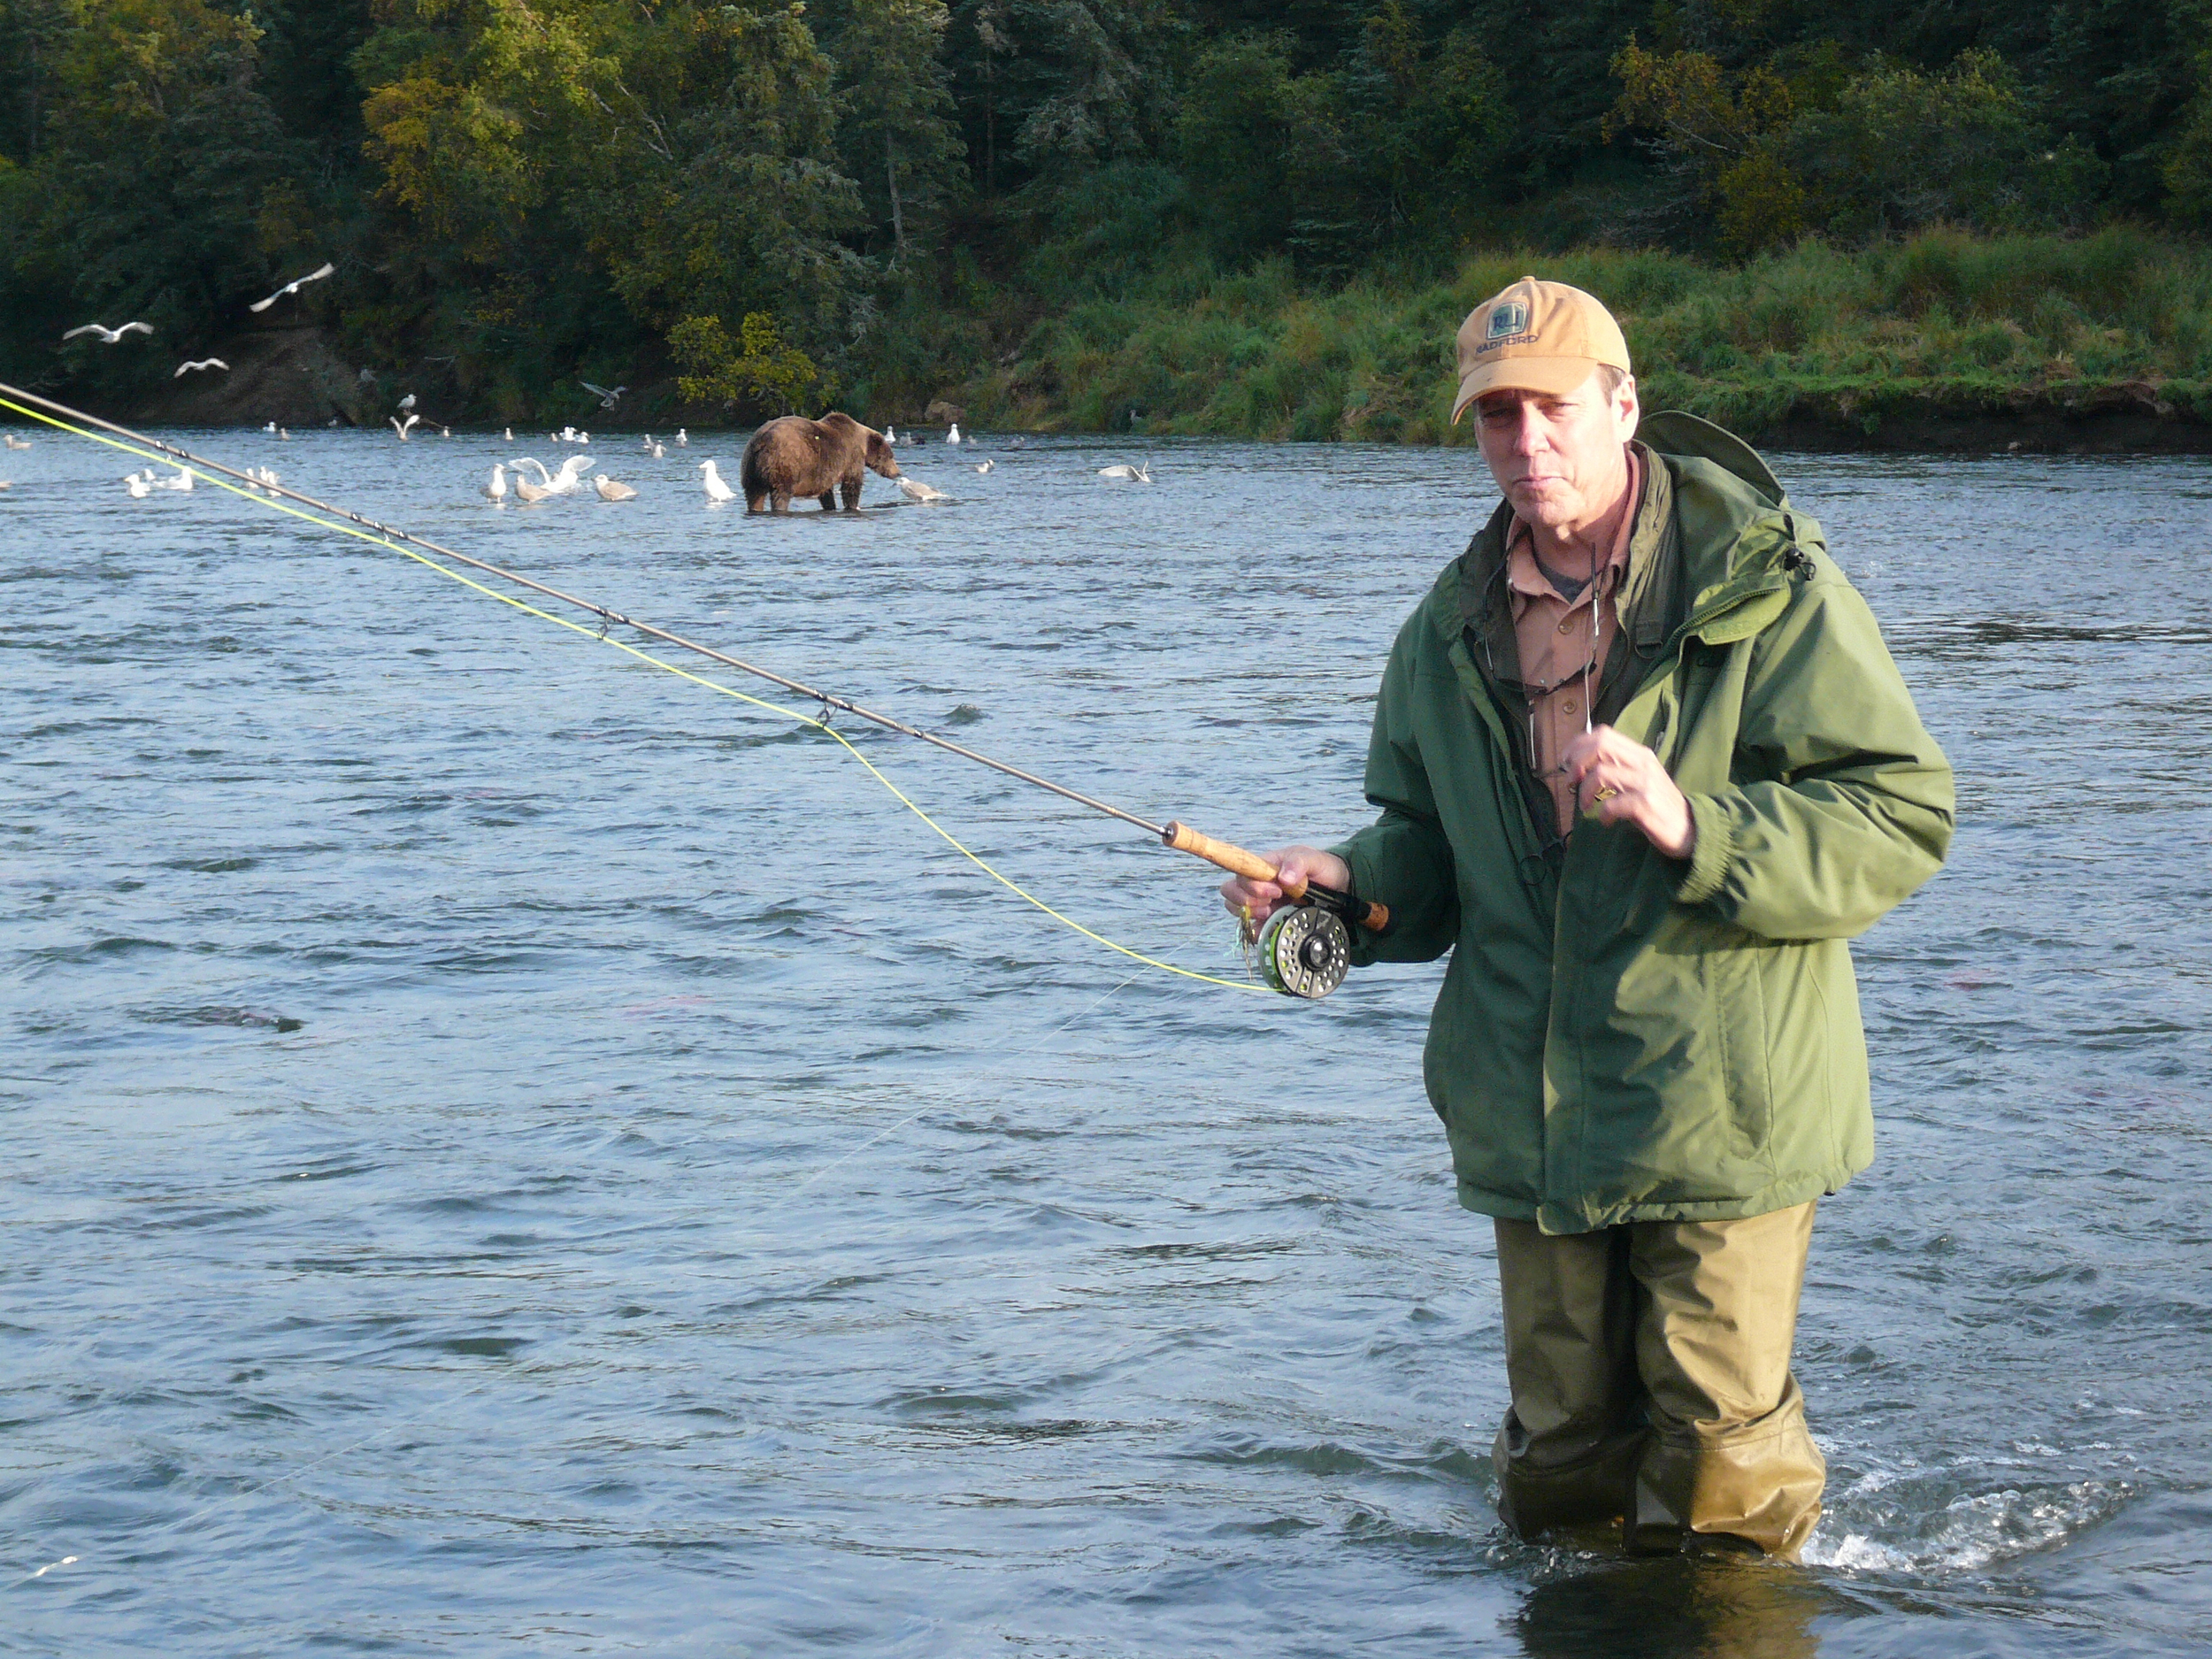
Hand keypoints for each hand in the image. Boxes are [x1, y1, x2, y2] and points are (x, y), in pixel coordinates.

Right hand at [1219, 845, 1349, 928]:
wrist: (1337, 887)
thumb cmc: (1322, 868)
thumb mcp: (1314, 859)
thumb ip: (1298, 863)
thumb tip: (1283, 877)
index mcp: (1265, 866)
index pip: (1242, 873)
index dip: (1252, 885)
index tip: (1276, 891)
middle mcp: (1258, 884)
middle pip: (1230, 891)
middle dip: (1247, 900)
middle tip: (1271, 903)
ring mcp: (1262, 903)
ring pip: (1237, 909)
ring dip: (1251, 914)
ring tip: (1272, 914)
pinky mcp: (1268, 920)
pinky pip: (1251, 928)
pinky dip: (1257, 931)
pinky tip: (1272, 928)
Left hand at [1559, 725, 1695, 858]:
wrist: (1689, 829)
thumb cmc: (1657, 804)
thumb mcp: (1639, 778)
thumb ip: (1617, 767)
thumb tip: (1580, 763)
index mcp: (1639, 753)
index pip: (1603, 734)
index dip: (1578, 744)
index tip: (1567, 761)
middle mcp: (1643, 763)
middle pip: (1599, 747)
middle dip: (1576, 763)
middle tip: (1571, 782)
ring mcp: (1645, 783)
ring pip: (1600, 773)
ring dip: (1585, 791)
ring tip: (1586, 805)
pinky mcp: (1645, 805)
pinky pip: (1612, 804)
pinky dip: (1602, 814)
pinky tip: (1606, 821)